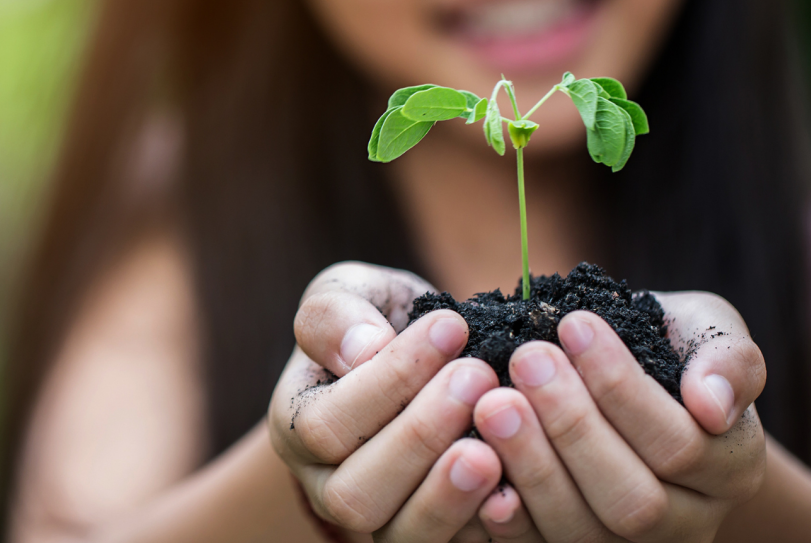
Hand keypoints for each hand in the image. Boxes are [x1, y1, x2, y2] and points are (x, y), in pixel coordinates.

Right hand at [268, 262, 503, 540]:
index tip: (451, 325)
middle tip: (478, 376)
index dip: (391, 378)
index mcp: (297, 424)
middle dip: (421, 434)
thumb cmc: (377, 318)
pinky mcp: (429, 529)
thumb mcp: (351, 291)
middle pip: (357, 493)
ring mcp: (380, 518)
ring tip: (493, 445)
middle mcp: (327, 485)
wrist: (421, 354)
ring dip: (448, 490)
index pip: (328, 424)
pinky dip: (481, 520)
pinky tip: (512, 484)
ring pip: (400, 535)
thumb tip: (363, 350)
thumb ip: (338, 313)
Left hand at [470, 292, 767, 542]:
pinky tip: (472, 463)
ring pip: (583, 533)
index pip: (679, 444)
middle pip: (631, 500)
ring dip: (532, 465)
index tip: (573, 324)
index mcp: (731, 468)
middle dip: (572, 426)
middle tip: (525, 359)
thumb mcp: (711, 328)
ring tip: (492, 400)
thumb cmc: (672, 343)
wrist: (636, 375)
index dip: (621, 387)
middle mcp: (689, 524)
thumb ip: (729, 358)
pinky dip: (506, 516)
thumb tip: (713, 404)